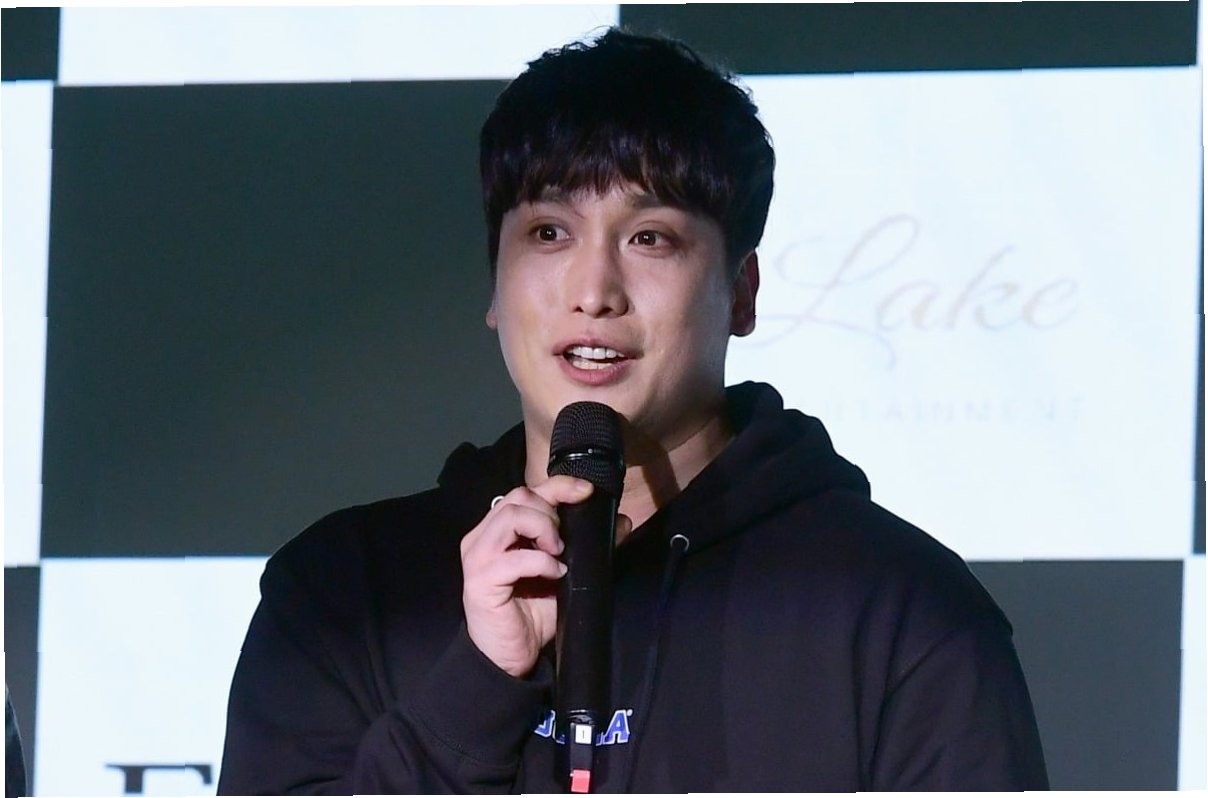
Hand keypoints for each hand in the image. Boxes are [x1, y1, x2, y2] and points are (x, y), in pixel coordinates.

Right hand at [460, 476, 589, 677]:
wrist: (509, 657)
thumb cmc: (532, 615)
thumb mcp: (565, 575)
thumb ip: (587, 546)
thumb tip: (621, 521)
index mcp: (500, 530)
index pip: (526, 492)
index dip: (558, 486)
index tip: (586, 491)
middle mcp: (483, 536)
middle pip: (518, 496)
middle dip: (551, 511)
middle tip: (564, 541)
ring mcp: (477, 556)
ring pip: (511, 516)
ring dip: (543, 529)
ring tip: (558, 553)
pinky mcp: (479, 580)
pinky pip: (514, 558)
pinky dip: (541, 562)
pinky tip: (554, 574)